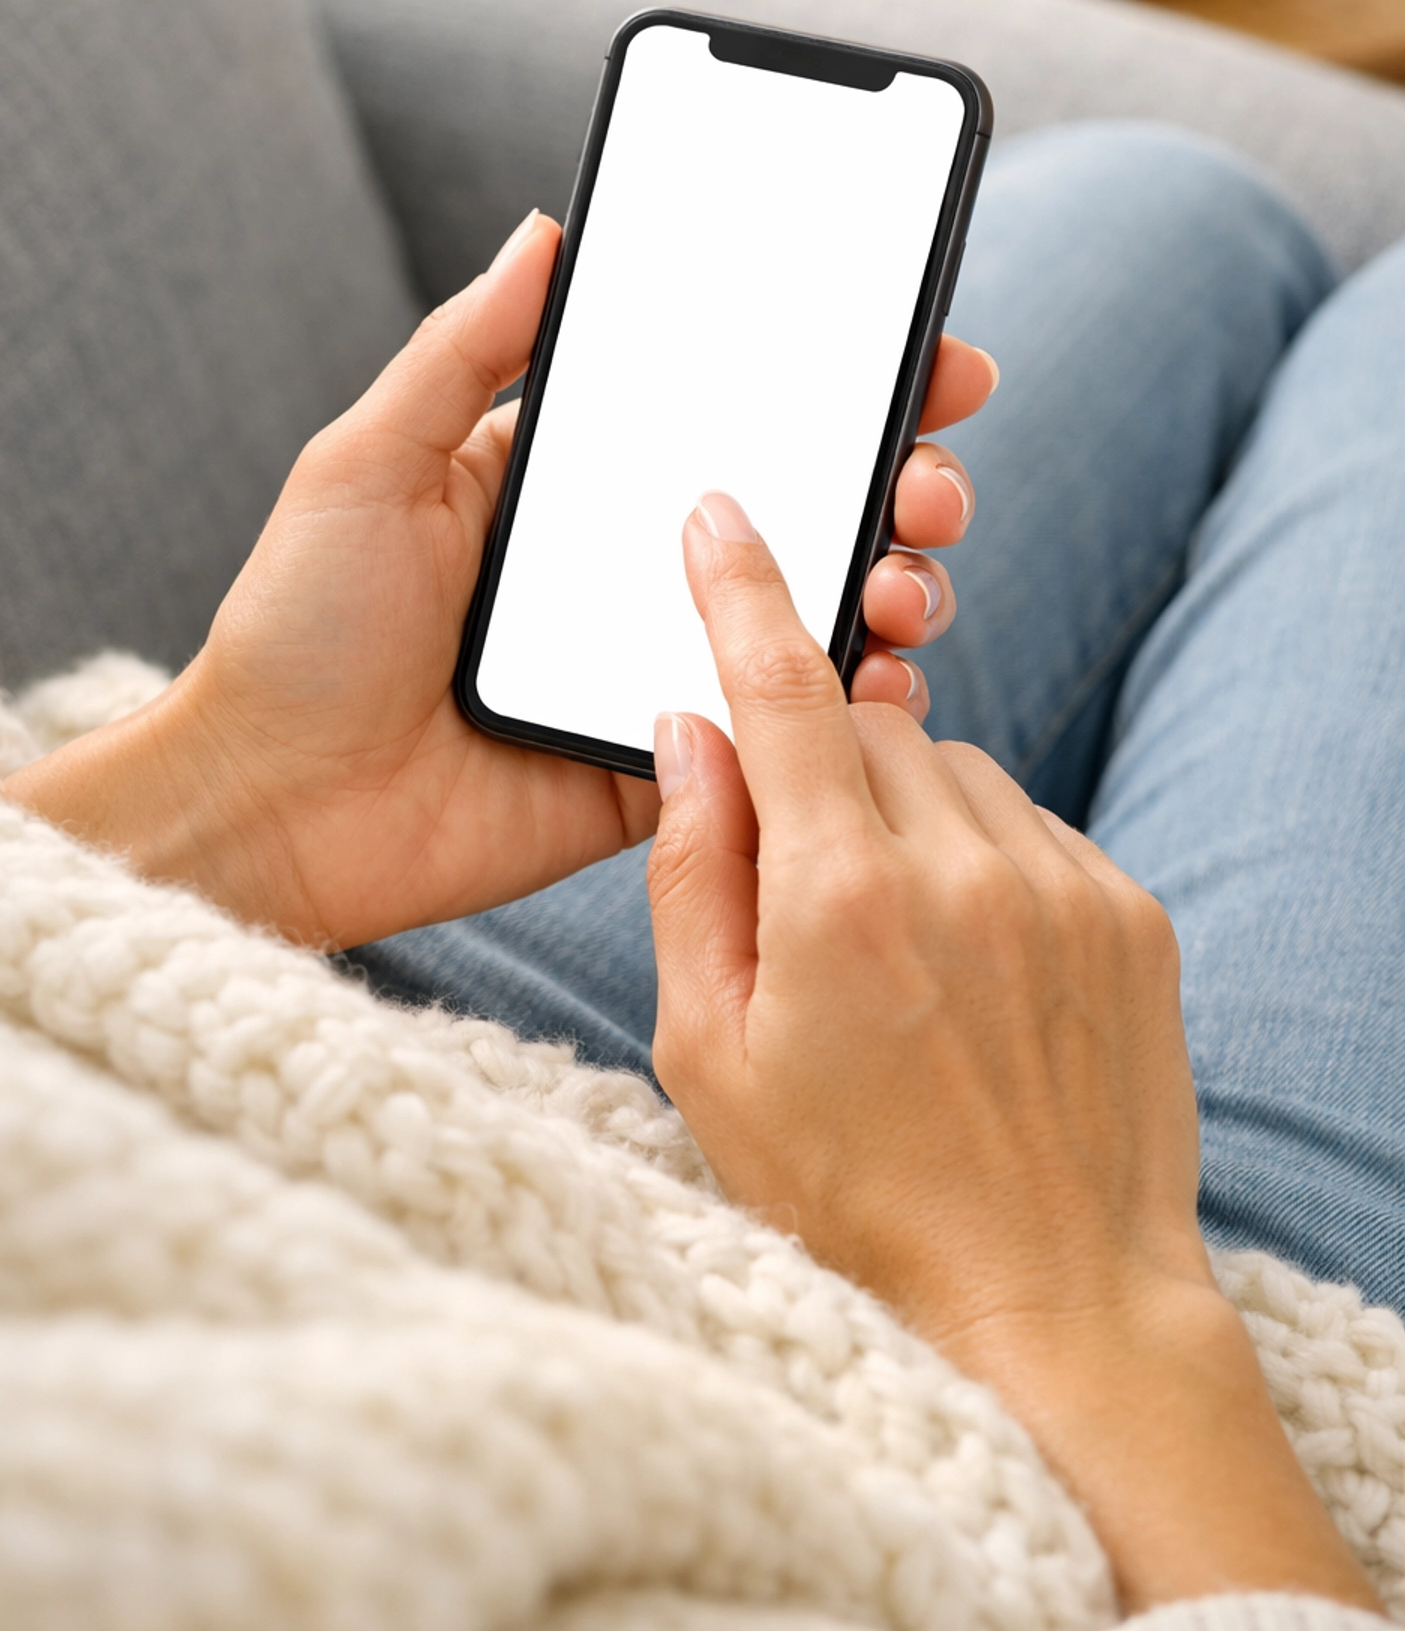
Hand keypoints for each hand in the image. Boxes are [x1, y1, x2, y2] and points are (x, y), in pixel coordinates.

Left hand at [0, 214, 993, 948]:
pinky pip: (779, 738)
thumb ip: (463, 351)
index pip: (733, 411)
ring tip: (904, 581)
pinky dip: (845, 711)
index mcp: (578, 484)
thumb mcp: (369, 463)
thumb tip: (545, 229)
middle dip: (900, 483)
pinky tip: (875, 680)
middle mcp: (633, 567)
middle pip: (805, 510)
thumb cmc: (297, 627)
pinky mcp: (661, 766)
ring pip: (813, 617)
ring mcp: (654, 664)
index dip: (841, 382)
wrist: (267, 810)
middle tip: (931, 482)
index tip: (928, 354)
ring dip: (892, 587)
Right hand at [646, 500, 1379, 1617]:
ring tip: (891, 942)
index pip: (778, 689)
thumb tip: (687, 732)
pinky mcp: (1127, 910)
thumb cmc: (854, 1198)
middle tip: (801, 882)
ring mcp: (1059, 883)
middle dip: (814, 764)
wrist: (1054, 1301)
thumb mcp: (710, 1059)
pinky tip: (966, 963)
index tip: (718, 514)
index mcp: (839, 898)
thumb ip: (691, 874)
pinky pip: (1028, 821)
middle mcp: (961, 866)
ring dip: (902, 810)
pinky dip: (980, 855)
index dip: (739, 588)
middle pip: (864, 723)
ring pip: (951, 766)